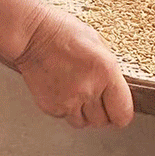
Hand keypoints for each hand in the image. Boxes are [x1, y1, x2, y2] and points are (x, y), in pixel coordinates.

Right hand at [13, 4, 133, 128]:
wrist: (32, 34)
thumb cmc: (62, 33)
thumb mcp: (98, 45)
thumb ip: (110, 71)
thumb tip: (116, 89)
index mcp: (106, 72)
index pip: (123, 113)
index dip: (121, 114)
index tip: (118, 111)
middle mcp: (89, 89)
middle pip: (102, 121)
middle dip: (102, 113)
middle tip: (96, 100)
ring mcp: (68, 100)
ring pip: (82, 123)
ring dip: (83, 113)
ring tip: (77, 94)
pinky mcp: (51, 106)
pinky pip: (64, 116)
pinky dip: (64, 108)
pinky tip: (62, 90)